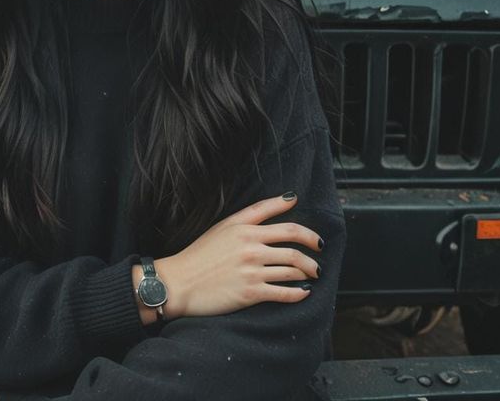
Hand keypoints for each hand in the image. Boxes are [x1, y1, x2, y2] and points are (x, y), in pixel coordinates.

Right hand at [150, 193, 322, 318]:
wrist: (180, 281)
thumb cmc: (199, 254)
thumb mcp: (221, 227)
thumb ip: (248, 218)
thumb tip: (278, 207)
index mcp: (241, 227)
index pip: (280, 219)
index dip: (302, 224)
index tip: (314, 233)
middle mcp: (249, 245)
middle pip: (294, 244)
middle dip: (313, 248)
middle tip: (319, 253)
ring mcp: (251, 269)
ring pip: (293, 268)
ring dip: (309, 272)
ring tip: (313, 273)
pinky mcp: (252, 292)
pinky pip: (285, 292)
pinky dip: (300, 293)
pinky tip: (304, 292)